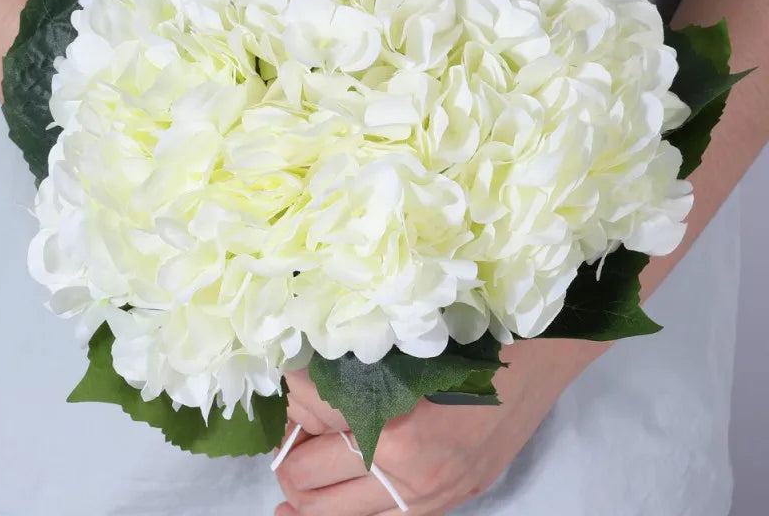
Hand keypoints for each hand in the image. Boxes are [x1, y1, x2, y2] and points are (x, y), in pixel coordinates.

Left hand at [273, 339, 599, 514]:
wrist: (545, 356)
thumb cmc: (480, 336)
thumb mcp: (411, 344)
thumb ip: (356, 367)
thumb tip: (300, 373)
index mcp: (401, 433)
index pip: (311, 422)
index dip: (291, 399)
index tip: (292, 381)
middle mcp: (413, 479)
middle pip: (309, 483)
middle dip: (289, 455)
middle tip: (291, 426)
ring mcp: (433, 499)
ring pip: (333, 515)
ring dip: (306, 491)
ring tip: (295, 469)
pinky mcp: (448, 503)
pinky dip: (338, 512)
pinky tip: (317, 506)